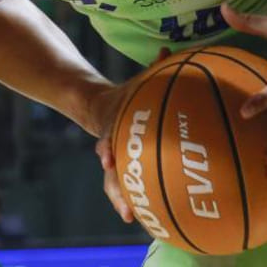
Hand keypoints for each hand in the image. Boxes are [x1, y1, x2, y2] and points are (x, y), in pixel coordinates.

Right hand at [90, 48, 173, 222]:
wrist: (100, 106)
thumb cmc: (128, 94)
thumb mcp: (138, 80)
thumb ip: (153, 68)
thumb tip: (166, 49)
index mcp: (113, 126)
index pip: (107, 138)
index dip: (106, 148)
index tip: (107, 157)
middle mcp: (110, 147)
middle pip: (109, 169)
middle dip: (113, 184)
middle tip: (123, 201)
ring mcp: (113, 161)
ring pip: (113, 184)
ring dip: (120, 199)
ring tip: (130, 216)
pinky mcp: (122, 170)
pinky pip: (128, 187)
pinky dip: (135, 200)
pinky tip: (148, 217)